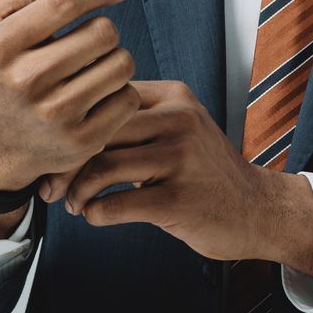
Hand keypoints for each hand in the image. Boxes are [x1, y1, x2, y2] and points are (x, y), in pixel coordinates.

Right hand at [0, 0, 141, 196]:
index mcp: (2, 45)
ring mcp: (55, 115)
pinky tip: (101, 95)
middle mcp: (26, 80)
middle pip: (103, 32)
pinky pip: (129, 98)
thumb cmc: (4, 69)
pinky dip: (122, 91)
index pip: (65, 2)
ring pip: (122, 64)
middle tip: (92, 43)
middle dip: (106, 30)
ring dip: (117, 59)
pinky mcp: (82, 141)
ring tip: (96, 68)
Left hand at [59, 80, 312, 269]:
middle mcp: (179, 120)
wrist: (259, 210)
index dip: (70, 125)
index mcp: (173, 96)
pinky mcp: (179, 201)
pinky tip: (96, 216)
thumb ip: (134, 121)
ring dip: (77, 192)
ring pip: (101, 167)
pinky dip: (95, 214)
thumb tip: (63, 129)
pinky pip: (115, 205)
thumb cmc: (204, 172)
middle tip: (52, 185)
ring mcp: (181, 160)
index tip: (53, 150)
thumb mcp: (179, 129)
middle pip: (97, 130)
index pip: (105, 98)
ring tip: (76, 203)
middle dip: (65, 161)